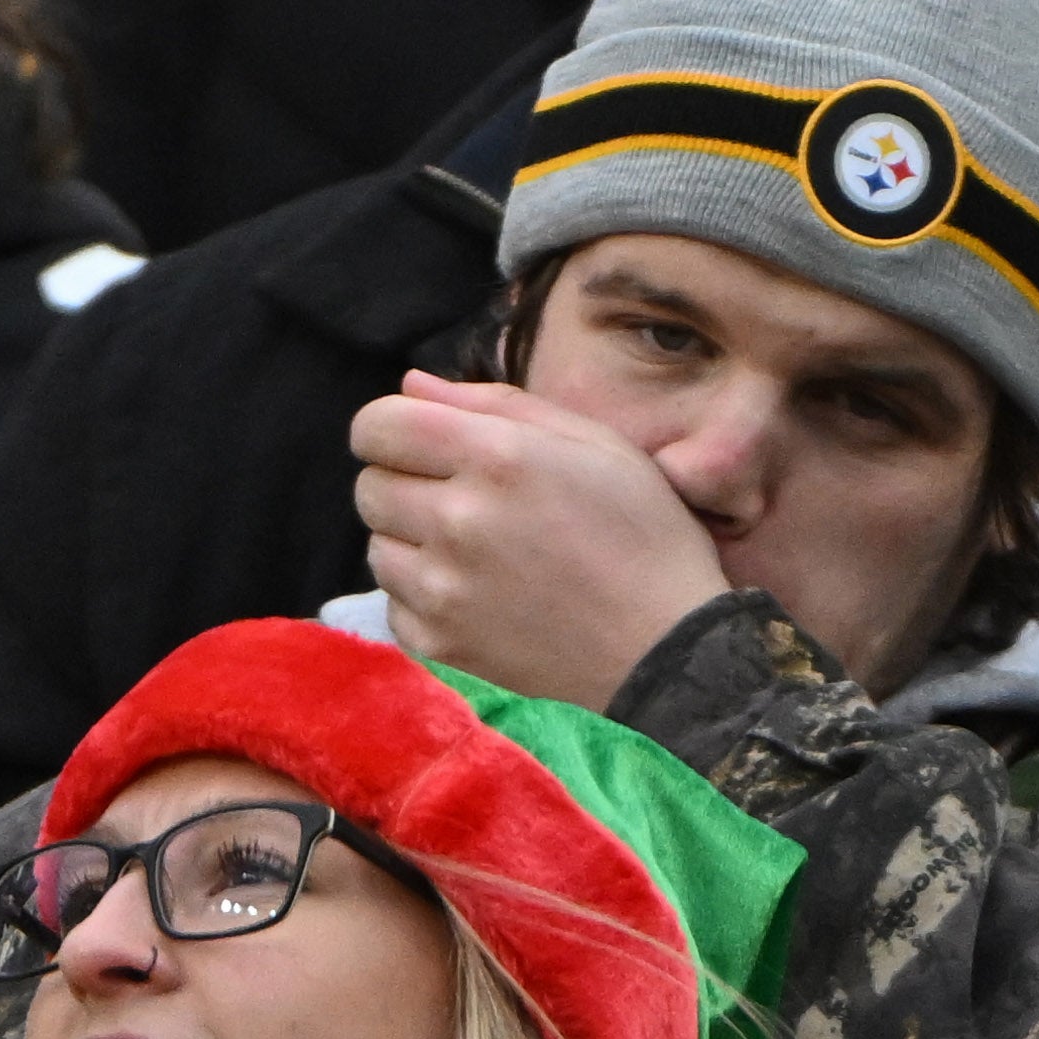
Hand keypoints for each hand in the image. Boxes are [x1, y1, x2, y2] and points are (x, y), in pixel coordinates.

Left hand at [349, 369, 729, 705]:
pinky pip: (396, 606)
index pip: (376, 425)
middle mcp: (460, 520)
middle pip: (369, 486)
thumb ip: (497, 405)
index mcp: (497, 456)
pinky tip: (480, 598)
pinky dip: (425, 599)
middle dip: (406, 484)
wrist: (670, 654)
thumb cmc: (645, 538)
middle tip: (464, 502)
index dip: (392, 428)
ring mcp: (445, 590)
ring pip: (377, 547)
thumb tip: (413, 384)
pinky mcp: (442, 645)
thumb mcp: (594, 445)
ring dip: (413, 544)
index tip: (422, 444)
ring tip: (477, 554)